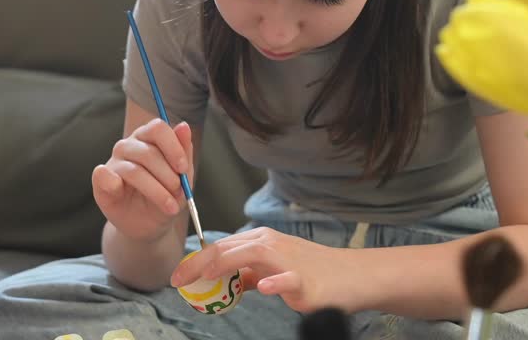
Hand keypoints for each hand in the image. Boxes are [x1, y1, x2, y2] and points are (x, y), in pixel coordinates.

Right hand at [92, 119, 193, 242]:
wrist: (149, 226)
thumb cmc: (166, 197)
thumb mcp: (182, 178)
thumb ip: (183, 152)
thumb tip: (183, 126)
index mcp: (148, 138)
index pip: (157, 128)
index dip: (173, 147)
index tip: (183, 169)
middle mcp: (129, 146)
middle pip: (148, 152)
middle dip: (168, 176)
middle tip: (179, 193)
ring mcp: (113, 163)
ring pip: (135, 171)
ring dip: (156, 191)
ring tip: (170, 206)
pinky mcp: (101, 182)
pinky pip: (102, 175)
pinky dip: (112, 183)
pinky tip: (122, 191)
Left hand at [170, 227, 362, 313]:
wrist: (351, 276)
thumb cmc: (312, 271)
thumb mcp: (273, 268)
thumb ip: (248, 273)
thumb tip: (223, 280)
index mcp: (260, 241)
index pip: (220, 247)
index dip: (195, 261)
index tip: (176, 276)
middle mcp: (271, 245)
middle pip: (228, 249)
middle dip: (198, 264)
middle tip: (178, 280)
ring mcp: (288, 261)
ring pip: (252, 254)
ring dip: (225, 264)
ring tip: (204, 276)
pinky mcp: (305, 280)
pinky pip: (288, 279)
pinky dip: (275, 282)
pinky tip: (263, 287)